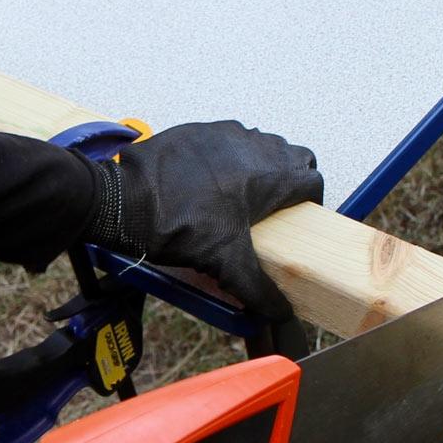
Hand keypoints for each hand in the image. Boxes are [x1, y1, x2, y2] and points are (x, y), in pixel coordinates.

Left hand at [83, 121, 323, 320]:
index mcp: (272, 176)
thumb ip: (259, 291)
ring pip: (262, 144)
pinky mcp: (200, 130)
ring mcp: (226, 134)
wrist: (128, 202)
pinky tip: (212, 181)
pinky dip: (229, 156)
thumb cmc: (179, 225)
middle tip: (274, 206)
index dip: (310, 201)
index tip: (299, 217)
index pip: (313, 180)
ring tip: (243, 195)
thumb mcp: (227, 264)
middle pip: (292, 157)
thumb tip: (280, 312)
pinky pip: (228, 139)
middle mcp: (255, 147)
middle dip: (289, 179)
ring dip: (261, 164)